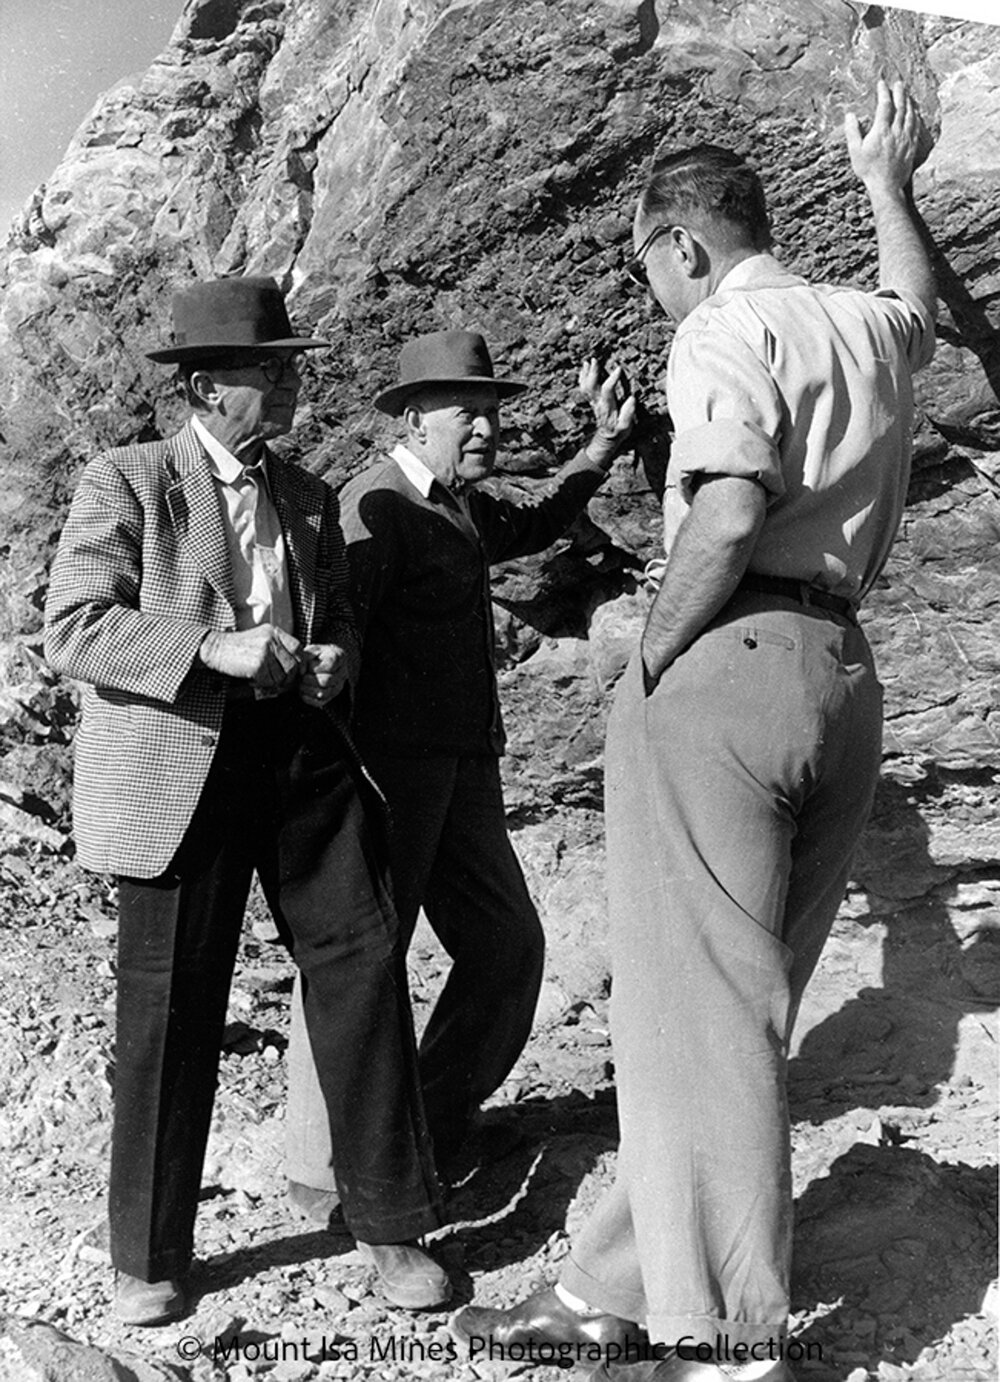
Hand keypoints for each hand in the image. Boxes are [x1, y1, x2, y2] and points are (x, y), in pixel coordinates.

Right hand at [199, 623, 302, 691]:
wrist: (215, 649)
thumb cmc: (238, 648)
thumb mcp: (260, 639)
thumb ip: (277, 648)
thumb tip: (297, 667)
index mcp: (274, 632)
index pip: (298, 647)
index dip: (301, 662)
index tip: (298, 671)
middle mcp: (271, 640)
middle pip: (293, 664)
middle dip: (289, 677)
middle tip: (281, 683)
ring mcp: (265, 652)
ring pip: (282, 675)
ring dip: (274, 682)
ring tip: (263, 680)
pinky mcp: (258, 665)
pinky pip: (269, 681)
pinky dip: (263, 684)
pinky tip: (253, 680)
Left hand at [298, 643, 349, 708]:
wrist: (318, 662)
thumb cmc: (313, 655)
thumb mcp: (309, 650)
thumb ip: (305, 657)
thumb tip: (302, 672)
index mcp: (339, 656)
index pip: (329, 666)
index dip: (315, 667)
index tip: (308, 665)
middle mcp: (342, 673)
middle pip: (326, 681)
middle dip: (309, 679)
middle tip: (302, 676)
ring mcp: (338, 686)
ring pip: (323, 693)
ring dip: (307, 689)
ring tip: (302, 683)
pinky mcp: (331, 697)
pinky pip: (319, 702)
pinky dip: (308, 698)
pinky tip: (303, 691)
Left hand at [579, 357, 636, 464]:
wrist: (606, 439)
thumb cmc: (618, 432)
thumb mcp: (626, 427)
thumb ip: (628, 414)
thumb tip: (632, 398)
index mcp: (607, 408)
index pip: (607, 391)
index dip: (612, 379)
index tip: (618, 368)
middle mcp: (597, 403)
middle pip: (591, 386)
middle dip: (593, 372)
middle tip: (595, 360)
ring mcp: (592, 402)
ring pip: (585, 386)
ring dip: (586, 373)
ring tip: (588, 362)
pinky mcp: (591, 401)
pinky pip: (583, 388)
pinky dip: (582, 378)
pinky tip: (584, 369)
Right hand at [845, 78, 924, 192]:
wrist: (886, 185)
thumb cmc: (868, 169)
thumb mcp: (855, 151)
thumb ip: (852, 131)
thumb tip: (850, 115)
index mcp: (881, 131)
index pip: (884, 105)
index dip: (883, 92)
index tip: (882, 84)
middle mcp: (896, 131)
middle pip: (900, 106)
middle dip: (899, 93)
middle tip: (898, 83)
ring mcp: (906, 138)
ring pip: (910, 115)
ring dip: (909, 102)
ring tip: (907, 95)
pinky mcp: (912, 146)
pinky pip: (916, 126)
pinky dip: (915, 116)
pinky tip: (915, 113)